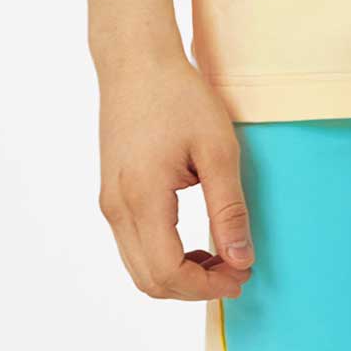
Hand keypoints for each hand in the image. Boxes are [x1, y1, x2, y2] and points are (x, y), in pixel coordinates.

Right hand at [96, 49, 254, 301]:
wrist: (136, 61)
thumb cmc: (179, 96)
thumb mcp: (217, 148)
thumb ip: (228, 208)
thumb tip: (241, 259)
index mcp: (142, 198)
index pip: (168, 272)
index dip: (207, 287)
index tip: (242, 276)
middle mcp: (116, 208)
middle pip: (149, 280)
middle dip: (194, 288)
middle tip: (236, 271)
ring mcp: (109, 202)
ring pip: (138, 268)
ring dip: (179, 275)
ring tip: (220, 258)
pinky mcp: (111, 194)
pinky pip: (133, 246)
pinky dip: (163, 257)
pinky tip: (194, 242)